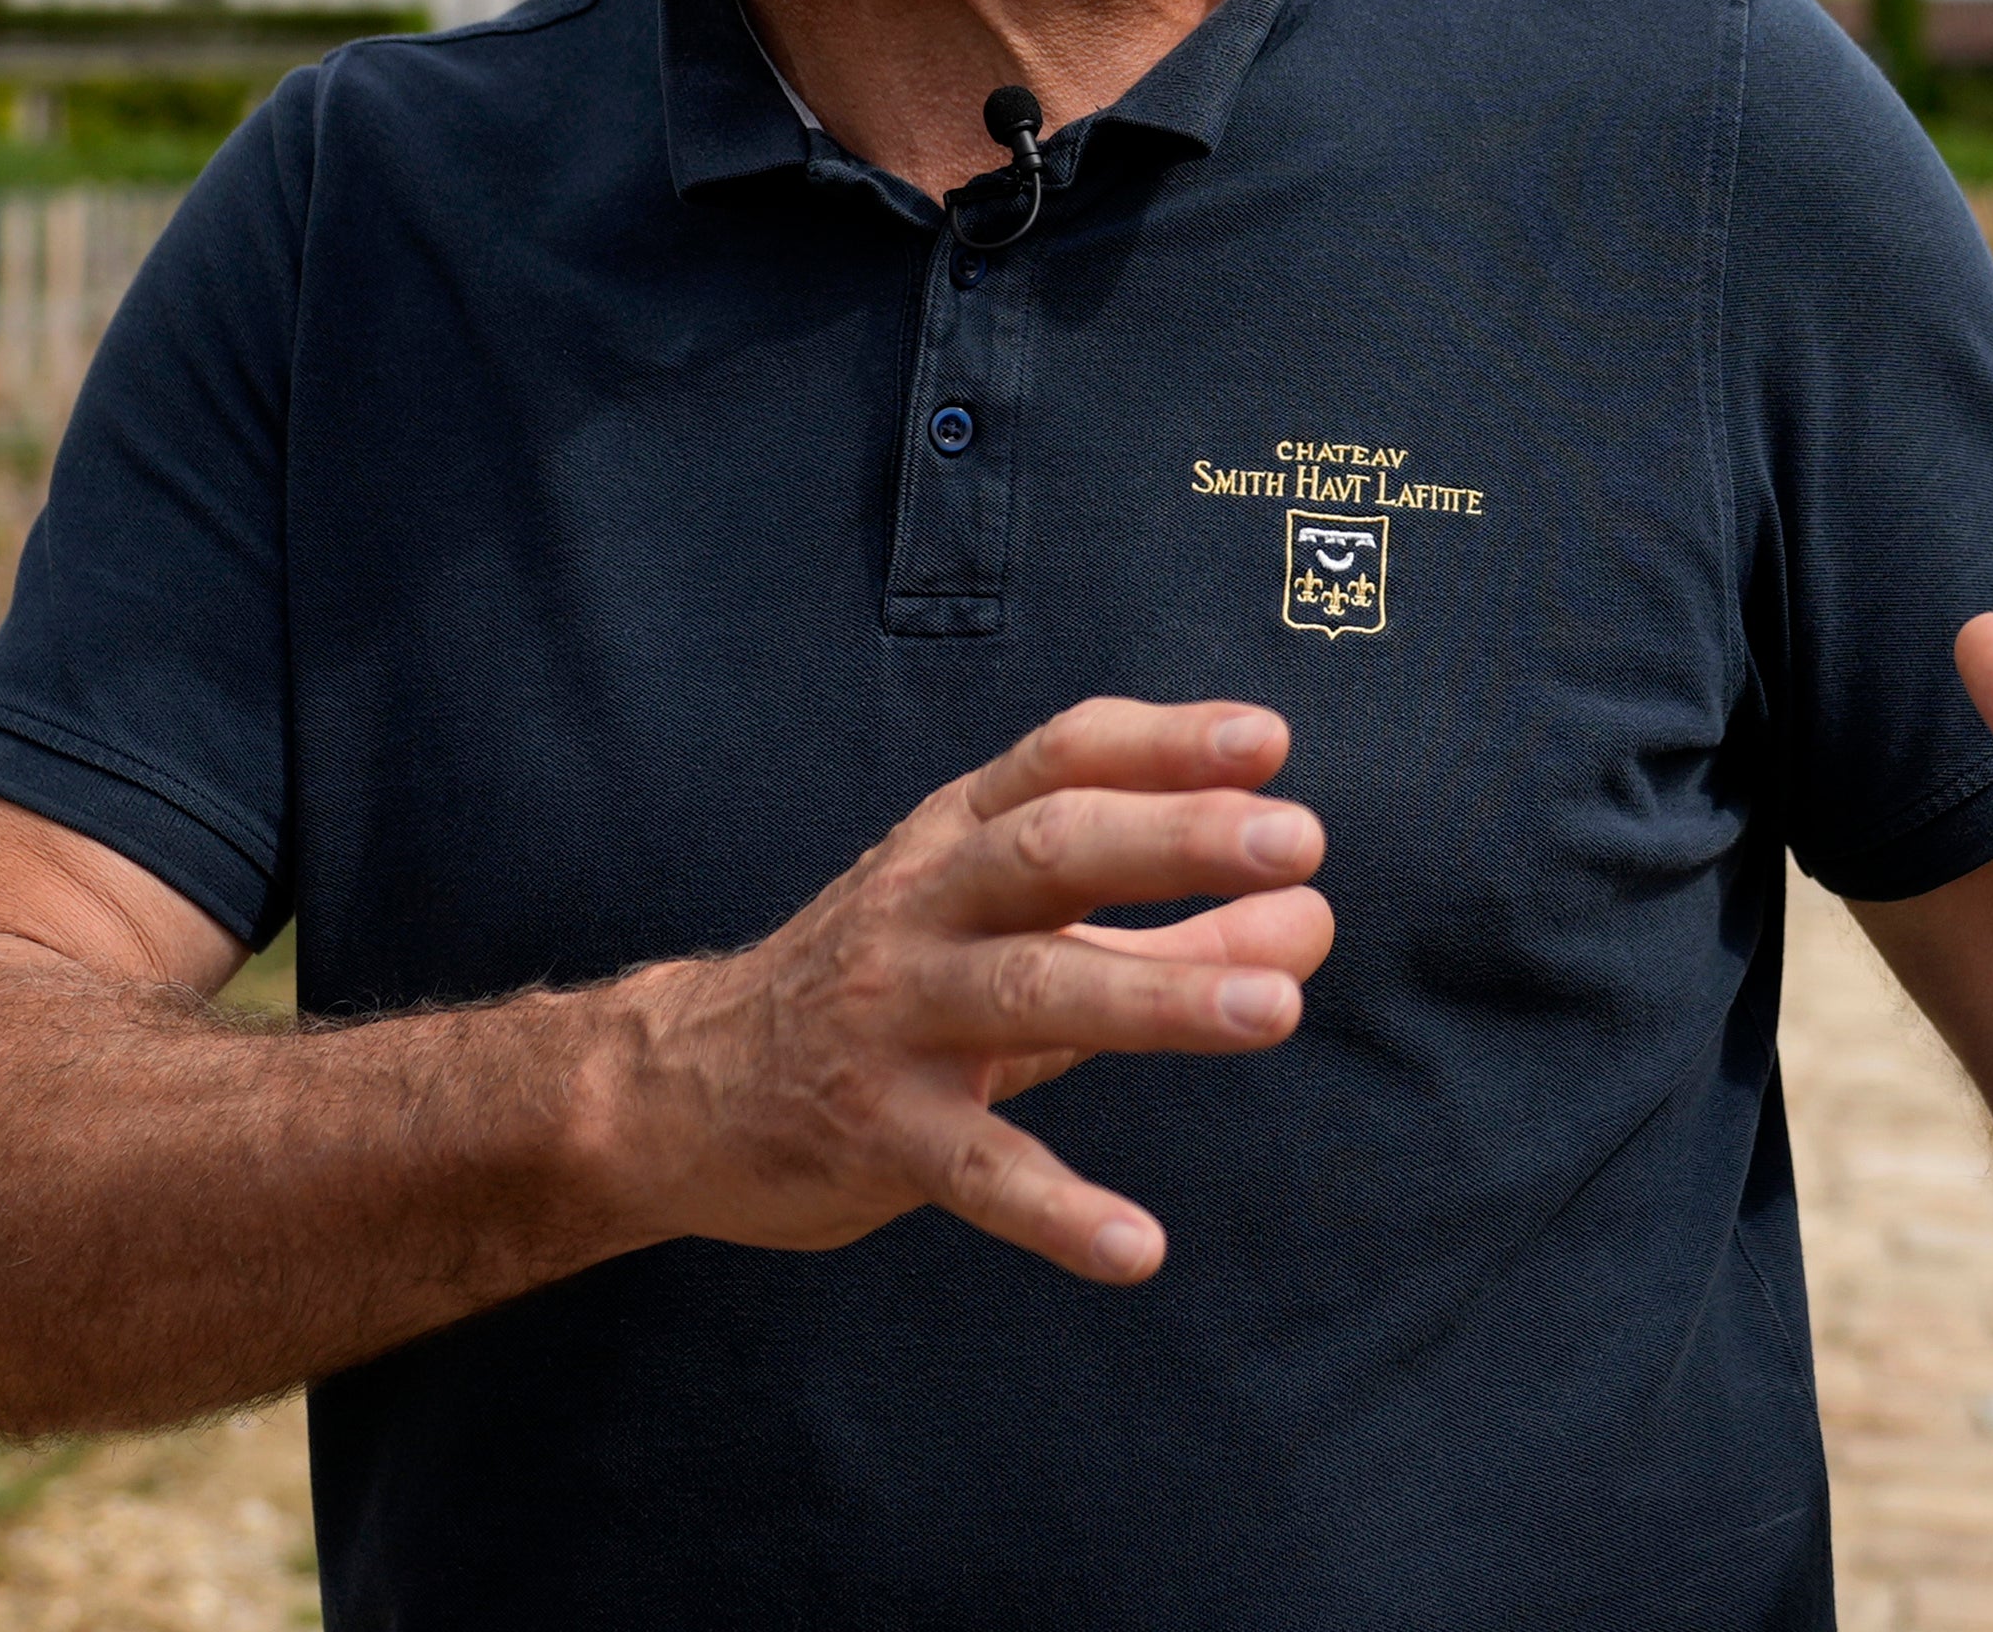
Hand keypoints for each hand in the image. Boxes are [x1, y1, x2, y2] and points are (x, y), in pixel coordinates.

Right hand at [610, 696, 1333, 1285]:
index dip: (1164, 742)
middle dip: (1175, 839)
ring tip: (1275, 1007)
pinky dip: (1057, 1210)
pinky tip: (1136, 1249)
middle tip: (1299, 841)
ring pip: (1029, 992)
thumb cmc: (892, 991)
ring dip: (1158, 997)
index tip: (1269, 743)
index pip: (1062, 759)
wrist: (678, 1089)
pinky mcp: (875, 1131)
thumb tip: (1313, 920)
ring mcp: (893, 1016)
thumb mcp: (1016, 937)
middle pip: (1050, 850)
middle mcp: (922, 904)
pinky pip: (976, 1169)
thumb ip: (1167, 933)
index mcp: (956, 836)